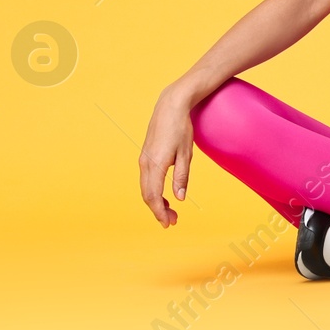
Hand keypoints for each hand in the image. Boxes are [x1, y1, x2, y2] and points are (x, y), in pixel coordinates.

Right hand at [139, 87, 195, 226]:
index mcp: (155, 164)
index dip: (160, 212)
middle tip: (172, 221)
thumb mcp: (186, 154)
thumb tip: (180, 198)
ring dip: (156, 202)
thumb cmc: (181, 128)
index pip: (154, 196)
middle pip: (147, 195)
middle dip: (158, 210)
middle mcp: (145, 164)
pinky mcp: (145, 156)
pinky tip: (164, 195)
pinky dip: (154, 191)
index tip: (168, 223)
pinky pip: (146, 179)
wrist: (170, 106)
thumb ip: (181, 177)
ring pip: (146, 188)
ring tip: (170, 211)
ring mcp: (143, 159)